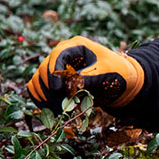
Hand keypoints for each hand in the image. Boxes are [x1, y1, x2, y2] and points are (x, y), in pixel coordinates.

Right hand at [26, 36, 143, 110]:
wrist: (122, 84)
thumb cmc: (118, 74)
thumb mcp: (107, 73)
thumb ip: (88, 77)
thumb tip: (69, 85)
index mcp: (75, 46)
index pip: (57, 56)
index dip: (55, 73)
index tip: (59, 90)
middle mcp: (62, 55)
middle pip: (44, 70)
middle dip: (53, 89)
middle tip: (66, 105)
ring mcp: (55, 68)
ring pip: (38, 81)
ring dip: (46, 98)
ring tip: (62, 111)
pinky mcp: (53, 82)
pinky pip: (37, 90)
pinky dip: (42, 101)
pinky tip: (54, 111)